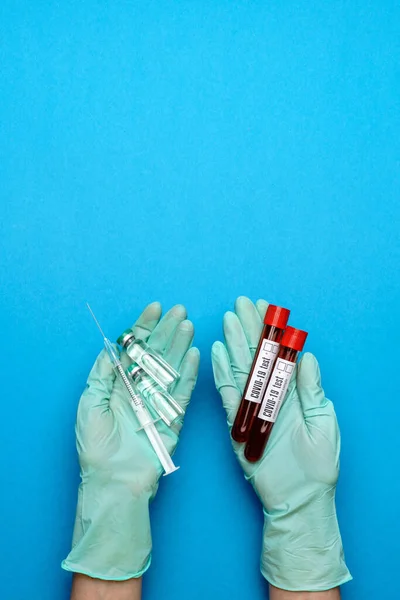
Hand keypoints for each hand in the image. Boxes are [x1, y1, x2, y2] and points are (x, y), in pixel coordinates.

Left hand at [63, 302, 199, 580]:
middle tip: (180, 310)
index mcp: (119, 383)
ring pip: (172, 368)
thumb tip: (112, 345)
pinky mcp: (173, 418)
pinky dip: (189, 373)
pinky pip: (183, 392)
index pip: (134, 348)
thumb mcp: (90, 400)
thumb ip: (102, 371)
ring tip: (188, 325)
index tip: (155, 307)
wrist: (112, 480)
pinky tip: (194, 353)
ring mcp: (158, 402)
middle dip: (167, 330)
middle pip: (156, 354)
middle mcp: (140, 389)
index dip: (144, 327)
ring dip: (181, 346)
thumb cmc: (95, 443)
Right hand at [211, 296, 350, 591]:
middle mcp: (270, 395)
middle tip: (242, 303)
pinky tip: (218, 352)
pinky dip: (222, 373)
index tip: (267, 309)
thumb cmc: (318, 464)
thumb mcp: (323, 422)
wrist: (300, 498)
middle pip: (257, 356)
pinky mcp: (238, 424)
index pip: (280, 355)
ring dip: (234, 343)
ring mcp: (252, 407)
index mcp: (292, 393)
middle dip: (250, 328)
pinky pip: (229, 395)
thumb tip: (307, 357)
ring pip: (241, 369)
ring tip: (229, 318)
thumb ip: (313, 389)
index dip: (273, 332)